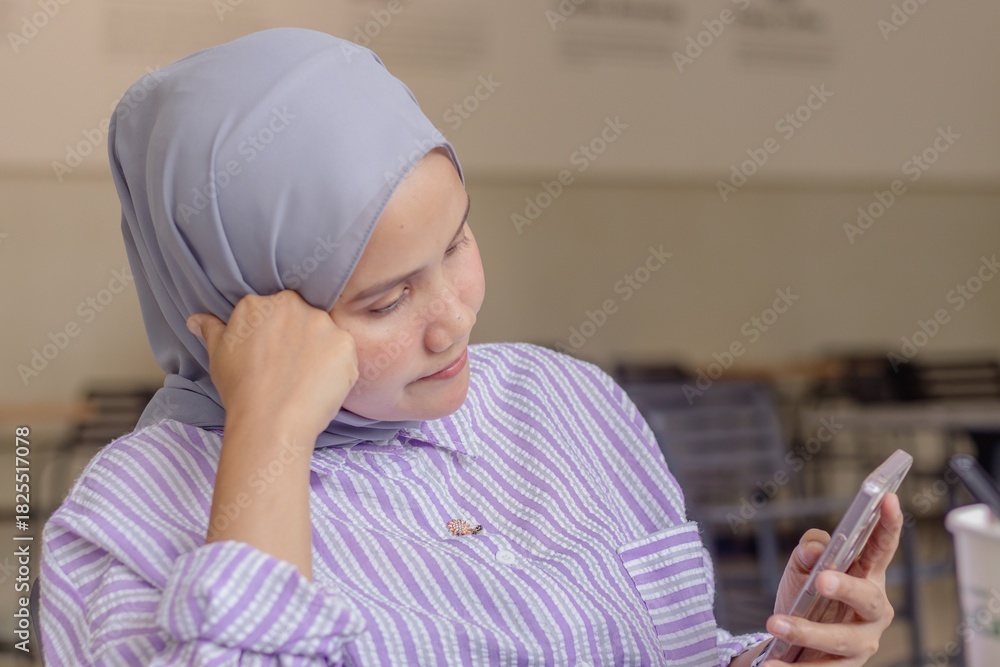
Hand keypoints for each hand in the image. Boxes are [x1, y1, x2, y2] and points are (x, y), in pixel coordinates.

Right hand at [186, 289, 358, 438]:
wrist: (271, 421)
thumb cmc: (241, 390)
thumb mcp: (218, 355)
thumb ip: (212, 330)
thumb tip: (196, 319)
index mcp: (260, 304)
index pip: (273, 309)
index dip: (274, 333)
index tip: (273, 354)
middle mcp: (293, 305)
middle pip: (301, 315)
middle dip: (298, 337)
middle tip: (290, 367)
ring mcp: (323, 324)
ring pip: (325, 332)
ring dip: (319, 351)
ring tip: (305, 379)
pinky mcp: (345, 344)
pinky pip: (344, 352)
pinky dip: (337, 367)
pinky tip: (321, 385)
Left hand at [764, 492, 902, 665]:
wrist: (790, 641)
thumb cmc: (805, 596)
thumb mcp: (800, 569)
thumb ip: (808, 552)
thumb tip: (814, 549)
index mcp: (867, 576)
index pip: (881, 548)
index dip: (887, 524)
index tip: (887, 498)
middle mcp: (873, 610)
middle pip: (869, 598)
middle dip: (847, 588)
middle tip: (822, 580)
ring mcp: (862, 642)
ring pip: (841, 638)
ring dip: (807, 631)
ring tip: (776, 624)